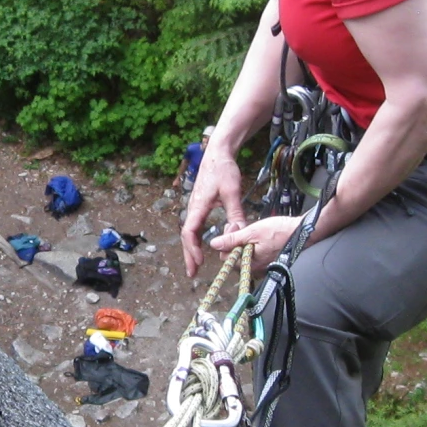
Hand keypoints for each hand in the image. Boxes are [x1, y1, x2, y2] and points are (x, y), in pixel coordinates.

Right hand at [179, 144, 245, 278]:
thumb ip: (235, 213)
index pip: (190, 232)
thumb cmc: (223, 169)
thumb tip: (240, 233)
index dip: (192, 249)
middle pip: (186, 236)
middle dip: (188, 255)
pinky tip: (200, 245)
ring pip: (189, 231)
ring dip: (191, 248)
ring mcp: (194, 206)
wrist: (217, 153)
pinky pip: (193, 225)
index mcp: (198, 206)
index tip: (199, 262)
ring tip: (195, 264)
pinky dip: (195, 239)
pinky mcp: (199, 204)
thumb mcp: (232, 192)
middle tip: (192, 273)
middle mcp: (192, 207)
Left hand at [209, 214, 302, 271]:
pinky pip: (251, 252)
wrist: (300, 231)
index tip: (234, 228)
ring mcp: (260, 265)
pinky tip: (256, 234)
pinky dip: (250, 242)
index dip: (227, 241)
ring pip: (242, 252)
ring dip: (242, 239)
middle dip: (234, 239)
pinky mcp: (265, 259)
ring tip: (249, 229)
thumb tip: (214, 244)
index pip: (226, 257)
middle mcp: (254, 268)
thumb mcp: (252, 232)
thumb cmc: (280, 231)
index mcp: (249, 264)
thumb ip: (232, 239)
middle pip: (233, 255)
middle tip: (241, 227)